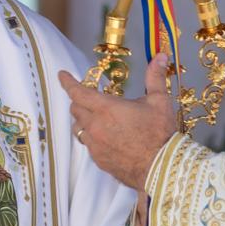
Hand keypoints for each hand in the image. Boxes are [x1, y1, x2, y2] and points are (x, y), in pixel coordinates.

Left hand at [58, 54, 175, 191]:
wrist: (162, 167)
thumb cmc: (160, 133)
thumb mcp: (159, 101)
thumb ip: (155, 77)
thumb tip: (160, 57)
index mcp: (106, 108)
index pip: (78, 92)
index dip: (68, 82)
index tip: (62, 75)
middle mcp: (95, 126)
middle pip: (75, 109)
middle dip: (79, 101)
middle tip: (89, 97)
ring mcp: (95, 145)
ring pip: (79, 128)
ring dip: (83, 120)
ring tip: (96, 117)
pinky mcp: (99, 160)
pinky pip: (88, 145)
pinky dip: (92, 138)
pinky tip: (105, 138)